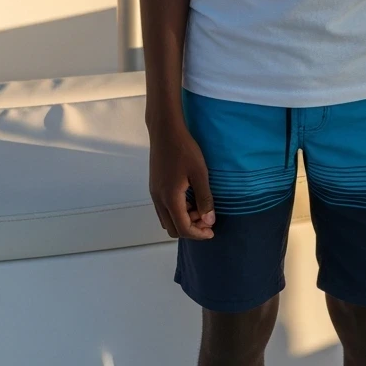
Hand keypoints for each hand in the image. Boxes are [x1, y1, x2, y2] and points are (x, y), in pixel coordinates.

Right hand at [148, 123, 215, 239]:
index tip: (212, 231)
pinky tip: (189, 198)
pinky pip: (164, 209)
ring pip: (167, 219)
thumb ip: (205, 198)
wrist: (165, 131)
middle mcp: (158, 200)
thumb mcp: (200, 173)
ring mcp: (154, 193)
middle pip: (172, 228)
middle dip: (190, 228)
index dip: (198, 234)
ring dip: (183, 219)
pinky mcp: (154, 187)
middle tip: (206, 217)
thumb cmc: (184, 149)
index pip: (183, 228)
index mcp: (170, 199)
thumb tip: (209, 221)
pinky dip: (177, 211)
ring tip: (200, 207)